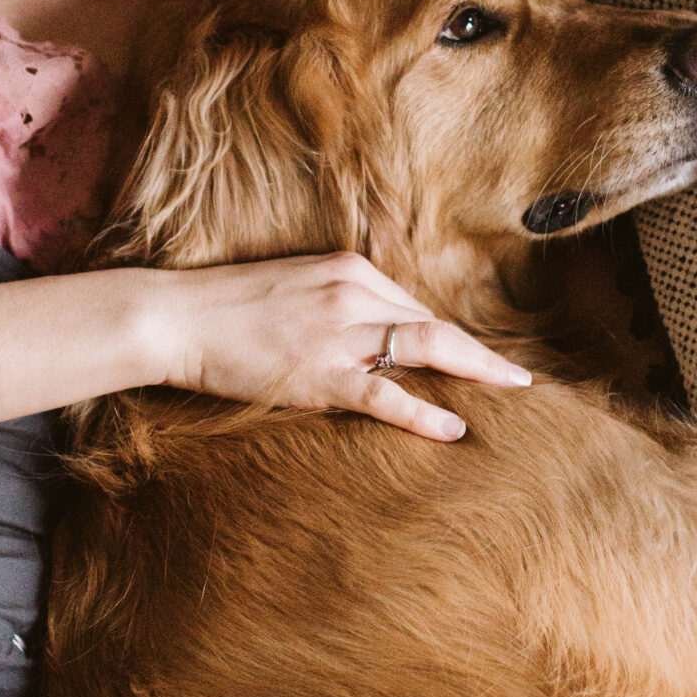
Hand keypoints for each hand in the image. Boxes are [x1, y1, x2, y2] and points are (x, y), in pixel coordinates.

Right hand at [146, 251, 533, 441]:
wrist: (177, 316)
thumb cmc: (227, 307)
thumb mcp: (293, 288)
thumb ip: (336, 304)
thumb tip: (372, 336)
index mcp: (346, 268)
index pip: (412, 305)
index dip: (447, 337)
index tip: (474, 360)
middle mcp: (351, 292)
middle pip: (432, 323)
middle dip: (480, 352)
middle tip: (519, 378)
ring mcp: (337, 332)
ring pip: (425, 347)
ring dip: (475, 370)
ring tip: (510, 391)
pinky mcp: (320, 372)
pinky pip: (386, 395)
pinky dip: (425, 412)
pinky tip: (454, 428)